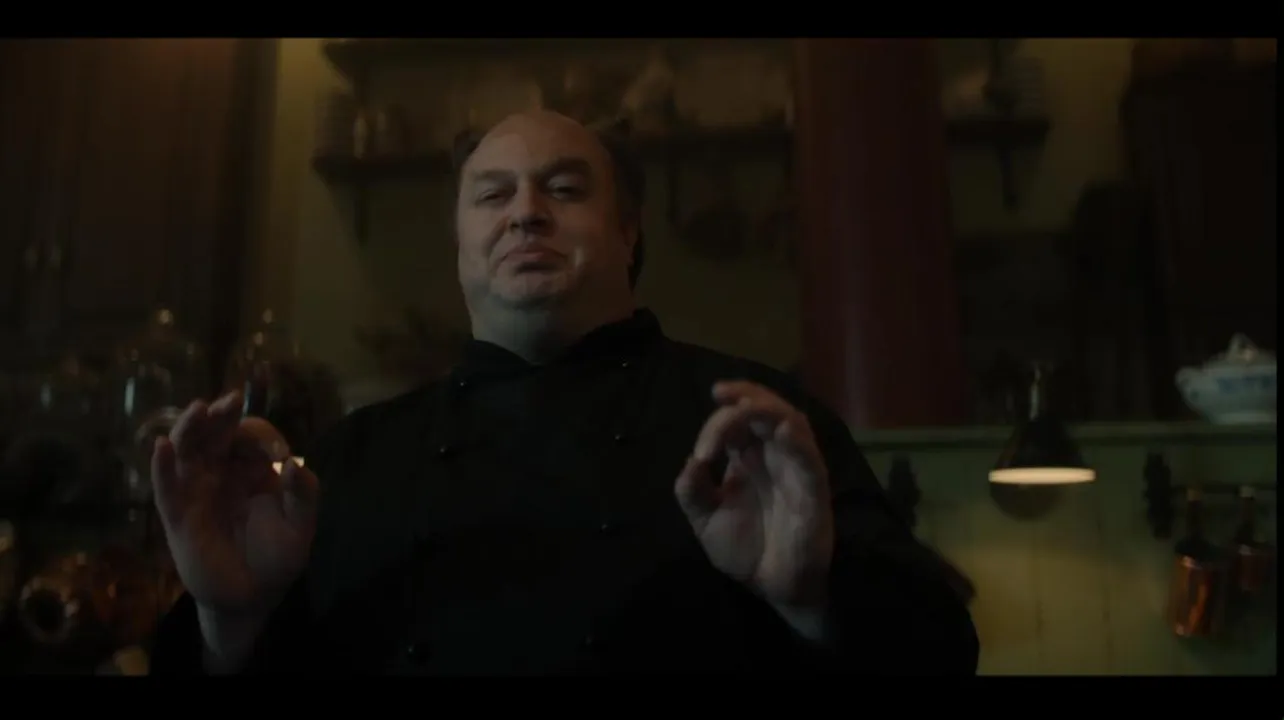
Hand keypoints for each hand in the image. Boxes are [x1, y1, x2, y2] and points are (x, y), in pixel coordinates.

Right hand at [152, 391, 317, 619]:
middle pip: (216, 432)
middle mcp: (223, 471)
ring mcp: (198, 490)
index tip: (279, 455)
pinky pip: (166, 488)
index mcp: (254, 466)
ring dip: (190, 428)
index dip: (263, 435)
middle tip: (230, 400)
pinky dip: (161, 467)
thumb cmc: (278, 555)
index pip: (253, 434)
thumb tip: (297, 463)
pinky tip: (162, 447)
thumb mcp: (300, 525)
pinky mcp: (178, 515)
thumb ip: (304, 495)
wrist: (254, 596)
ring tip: (198, 410)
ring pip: (187, 450)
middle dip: (222, 414)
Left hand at [674, 381, 834, 609]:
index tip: (701, 453)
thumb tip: (691, 461)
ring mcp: (796, 470)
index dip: (717, 421)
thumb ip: (692, 491)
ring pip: (792, 422)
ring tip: (744, 404)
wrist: (771, 588)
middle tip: (720, 393)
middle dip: (744, 395)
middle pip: (766, 409)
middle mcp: (773, 456)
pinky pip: (811, 460)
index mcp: (748, 458)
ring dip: (768, 408)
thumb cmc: (744, 551)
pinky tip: (783, 432)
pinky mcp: (814, 491)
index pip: (737, 421)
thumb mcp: (705, 521)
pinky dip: (799, 443)